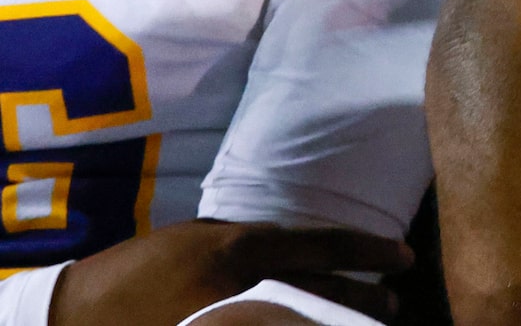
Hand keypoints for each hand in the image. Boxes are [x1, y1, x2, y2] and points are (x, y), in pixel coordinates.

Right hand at [49, 218, 407, 325]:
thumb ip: (252, 241)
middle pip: (325, 296)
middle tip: (393, 306)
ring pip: (303, 324)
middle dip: (365, 302)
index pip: (326, 246)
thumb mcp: (200, 238)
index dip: (372, 252)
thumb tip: (306, 247)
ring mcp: (228, 323)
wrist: (81, 313)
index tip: (404, 258)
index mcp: (241, 249)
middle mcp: (241, 288)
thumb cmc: (142, 267)